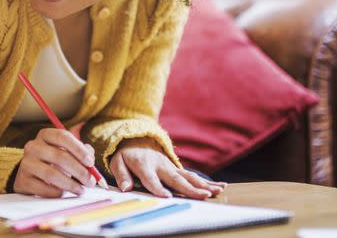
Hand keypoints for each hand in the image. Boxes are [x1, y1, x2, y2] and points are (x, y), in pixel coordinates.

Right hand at [14, 128, 96, 196]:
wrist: (32, 174)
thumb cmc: (55, 161)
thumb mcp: (67, 151)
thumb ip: (82, 152)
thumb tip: (90, 158)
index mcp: (45, 135)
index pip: (62, 136)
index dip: (79, 150)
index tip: (90, 163)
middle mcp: (33, 146)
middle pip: (59, 156)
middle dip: (79, 171)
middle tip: (90, 181)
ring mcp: (26, 163)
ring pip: (51, 174)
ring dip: (70, 184)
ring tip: (81, 190)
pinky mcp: (22, 180)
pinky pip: (44, 188)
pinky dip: (57, 192)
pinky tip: (64, 193)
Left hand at [109, 137, 225, 198]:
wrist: (136, 140)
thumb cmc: (126, 155)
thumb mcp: (117, 162)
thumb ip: (121, 175)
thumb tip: (125, 188)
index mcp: (143, 164)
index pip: (150, 178)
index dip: (157, 187)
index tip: (166, 196)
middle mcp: (160, 165)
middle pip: (176, 178)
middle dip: (190, 188)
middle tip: (204, 196)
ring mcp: (170, 166)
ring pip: (188, 176)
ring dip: (203, 184)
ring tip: (217, 191)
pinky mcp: (177, 169)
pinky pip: (192, 176)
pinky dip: (206, 181)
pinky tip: (220, 186)